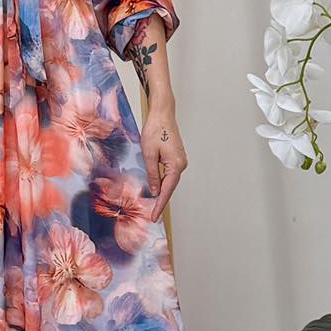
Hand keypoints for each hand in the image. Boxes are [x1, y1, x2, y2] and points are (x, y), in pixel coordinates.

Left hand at [141, 105, 186, 220]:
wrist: (162, 114)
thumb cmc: (155, 130)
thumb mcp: (149, 154)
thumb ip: (152, 174)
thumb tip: (154, 190)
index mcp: (176, 165)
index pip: (167, 190)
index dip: (160, 204)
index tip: (154, 216)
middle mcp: (181, 164)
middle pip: (170, 187)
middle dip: (161, 200)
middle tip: (153, 215)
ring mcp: (180, 160)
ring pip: (170, 180)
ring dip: (162, 191)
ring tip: (153, 205)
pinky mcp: (176, 156)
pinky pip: (169, 173)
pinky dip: (163, 181)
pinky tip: (156, 187)